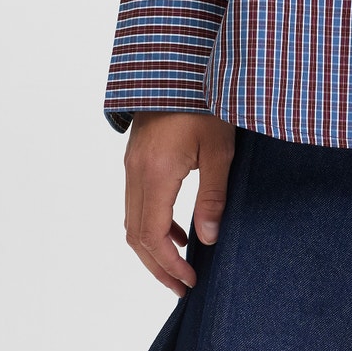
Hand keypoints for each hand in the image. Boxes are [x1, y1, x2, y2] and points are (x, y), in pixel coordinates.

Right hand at [123, 112, 236, 294]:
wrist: (179, 63)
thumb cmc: (205, 101)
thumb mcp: (219, 150)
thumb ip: (212, 197)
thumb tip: (206, 240)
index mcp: (156, 173)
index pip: (151, 236)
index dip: (169, 266)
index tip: (190, 281)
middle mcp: (136, 172)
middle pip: (136, 235)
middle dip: (158, 267)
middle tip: (183, 287)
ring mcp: (132, 164)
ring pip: (132, 220)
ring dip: (153, 248)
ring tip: (180, 266)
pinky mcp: (136, 157)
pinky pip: (137, 201)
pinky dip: (151, 224)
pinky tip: (178, 231)